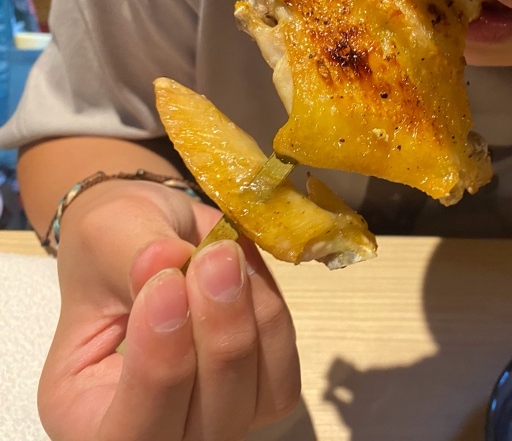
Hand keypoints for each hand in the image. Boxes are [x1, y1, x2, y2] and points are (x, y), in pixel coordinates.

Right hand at [38, 180, 300, 440]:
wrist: (152, 232)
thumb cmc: (112, 244)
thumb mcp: (105, 236)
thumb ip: (134, 256)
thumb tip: (169, 259)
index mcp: (85, 414)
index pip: (128, 432)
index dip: (158, 370)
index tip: (167, 285)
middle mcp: (153, 431)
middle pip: (205, 428)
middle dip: (219, 339)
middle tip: (216, 259)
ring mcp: (216, 417)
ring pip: (257, 402)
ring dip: (254, 322)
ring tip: (228, 255)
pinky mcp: (261, 392)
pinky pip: (283, 374)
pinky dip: (274, 320)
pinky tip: (248, 273)